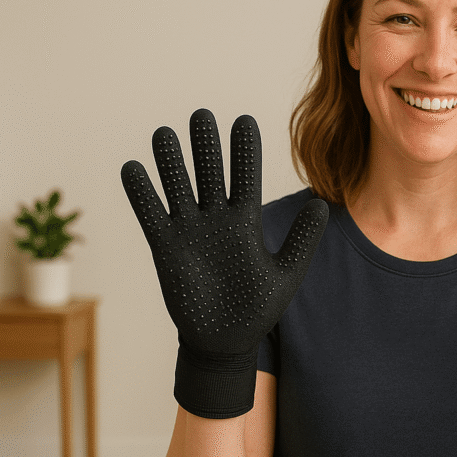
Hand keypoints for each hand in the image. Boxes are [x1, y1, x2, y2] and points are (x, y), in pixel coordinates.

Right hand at [121, 109, 327, 417]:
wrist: (226, 340)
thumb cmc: (258, 307)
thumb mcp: (287, 272)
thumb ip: (302, 239)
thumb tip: (322, 204)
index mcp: (246, 221)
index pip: (245, 177)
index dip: (243, 150)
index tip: (243, 120)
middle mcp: (216, 219)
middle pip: (209, 174)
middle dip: (205, 146)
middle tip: (202, 115)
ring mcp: (190, 232)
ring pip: (178, 188)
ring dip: (170, 162)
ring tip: (164, 133)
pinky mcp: (166, 249)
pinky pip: (152, 216)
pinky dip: (142, 193)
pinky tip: (133, 168)